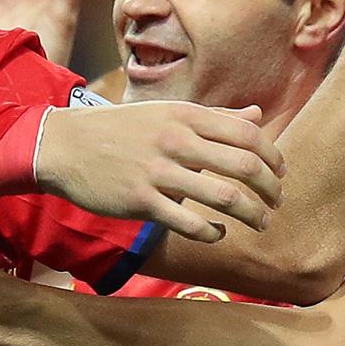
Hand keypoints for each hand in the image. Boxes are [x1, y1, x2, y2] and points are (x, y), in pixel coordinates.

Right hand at [35, 101, 283, 242]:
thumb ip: (215, 116)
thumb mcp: (167, 112)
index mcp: (186, 116)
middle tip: (276, 203)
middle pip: (245, 166)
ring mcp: (159, 172)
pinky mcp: (141, 202)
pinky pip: (190, 223)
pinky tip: (218, 233)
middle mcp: (177, 141)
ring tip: (258, 222)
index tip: (281, 174)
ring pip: (224, 198)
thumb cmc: (120, 129)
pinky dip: (213, 233)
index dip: (273, 157)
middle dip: (270, 190)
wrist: (63, 145)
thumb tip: (258, 114)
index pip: (248, 134)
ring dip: (251, 215)